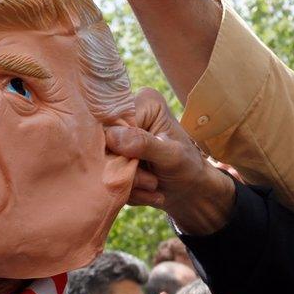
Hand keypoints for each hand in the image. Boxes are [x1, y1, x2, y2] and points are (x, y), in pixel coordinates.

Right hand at [106, 88, 234, 234]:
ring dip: (129, 183)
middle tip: (152, 181)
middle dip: (126, 170)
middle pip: (104, 144)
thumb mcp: (172, 156)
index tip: (138, 164)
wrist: (190, 190)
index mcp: (144, 103)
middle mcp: (127, 115)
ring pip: (104, 163)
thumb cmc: (188, 167)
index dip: (118, 148)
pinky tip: (147, 190)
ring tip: (153, 184)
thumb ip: (145, 144)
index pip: (112, 123)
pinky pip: (107, 176)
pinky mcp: (113, 156)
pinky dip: (127, 190)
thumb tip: (112, 136)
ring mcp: (117, 137)